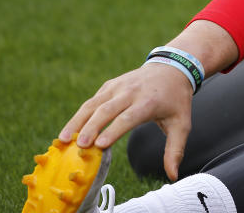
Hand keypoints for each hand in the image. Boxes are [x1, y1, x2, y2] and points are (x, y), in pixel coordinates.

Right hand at [59, 62, 193, 180]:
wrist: (171, 68)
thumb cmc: (175, 100)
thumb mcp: (181, 123)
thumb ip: (175, 150)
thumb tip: (173, 175)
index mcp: (149, 102)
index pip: (128, 117)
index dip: (114, 130)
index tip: (99, 145)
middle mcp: (131, 92)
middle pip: (107, 110)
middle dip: (91, 128)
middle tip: (78, 146)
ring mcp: (118, 86)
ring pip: (93, 104)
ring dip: (77, 121)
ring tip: (63, 139)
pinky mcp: (109, 86)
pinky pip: (92, 101)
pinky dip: (79, 115)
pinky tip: (68, 131)